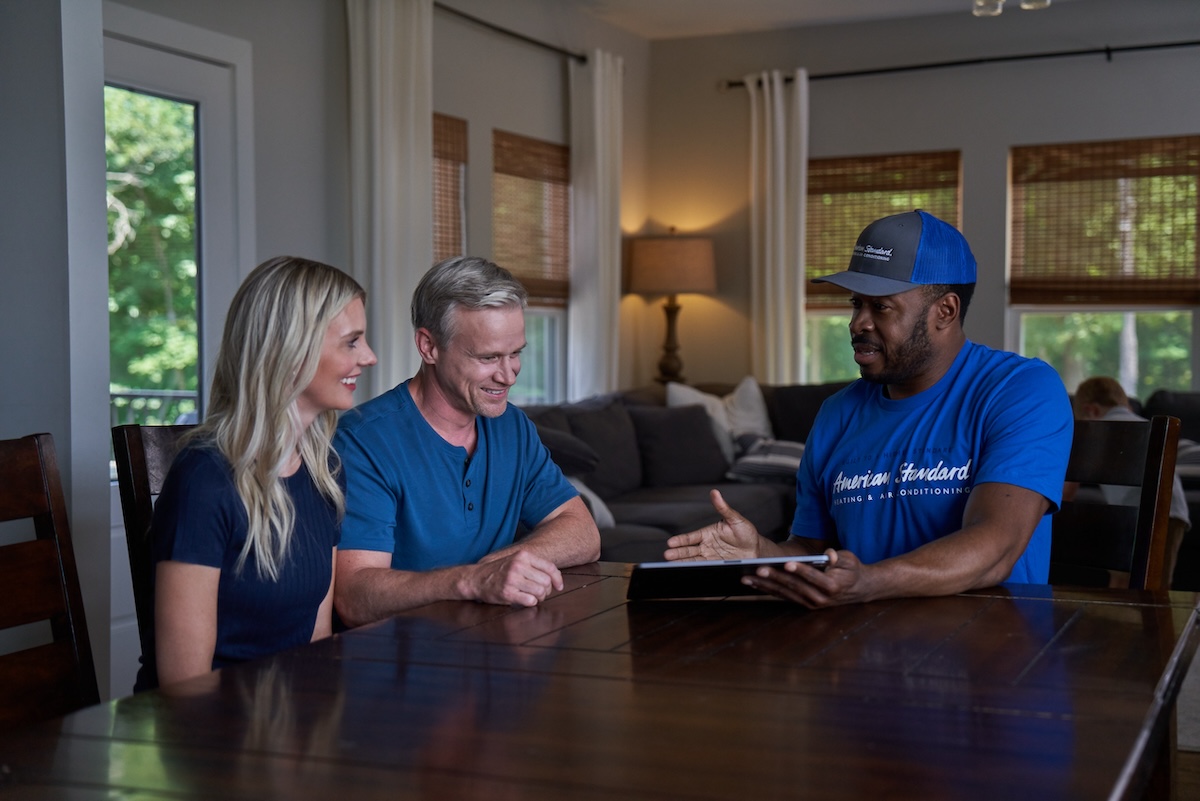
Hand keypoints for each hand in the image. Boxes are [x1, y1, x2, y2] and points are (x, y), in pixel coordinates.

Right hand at [464, 549, 563, 606]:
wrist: (476, 578)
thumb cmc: (499, 571)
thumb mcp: (516, 561)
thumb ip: (534, 566)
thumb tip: (556, 577)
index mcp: (523, 556)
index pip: (550, 567)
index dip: (558, 579)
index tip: (559, 587)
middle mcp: (519, 565)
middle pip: (546, 581)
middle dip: (546, 591)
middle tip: (540, 594)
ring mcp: (512, 579)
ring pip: (540, 592)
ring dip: (539, 598)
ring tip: (532, 597)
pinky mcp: (507, 592)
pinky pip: (530, 601)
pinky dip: (531, 603)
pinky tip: (524, 600)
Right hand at [664, 489, 763, 561]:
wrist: (756, 550)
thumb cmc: (746, 532)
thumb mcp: (735, 518)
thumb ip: (723, 507)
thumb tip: (715, 493)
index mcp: (708, 533)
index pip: (691, 537)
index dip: (681, 540)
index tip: (671, 542)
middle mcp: (706, 545)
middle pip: (689, 550)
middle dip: (678, 552)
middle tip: (667, 555)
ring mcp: (710, 556)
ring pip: (693, 560)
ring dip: (682, 562)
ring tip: (671, 564)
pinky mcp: (715, 565)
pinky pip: (703, 568)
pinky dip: (694, 570)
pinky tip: (685, 571)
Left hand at [743, 549, 878, 607]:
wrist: (859, 589)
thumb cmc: (852, 570)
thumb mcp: (850, 559)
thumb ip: (839, 557)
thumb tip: (829, 554)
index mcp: (833, 586)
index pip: (813, 577)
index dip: (801, 570)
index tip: (787, 563)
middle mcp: (821, 598)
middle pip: (795, 586)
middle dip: (775, 577)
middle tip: (758, 569)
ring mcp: (812, 604)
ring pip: (786, 593)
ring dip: (766, 586)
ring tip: (748, 578)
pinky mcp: (805, 604)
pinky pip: (785, 597)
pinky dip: (769, 590)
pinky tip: (755, 584)